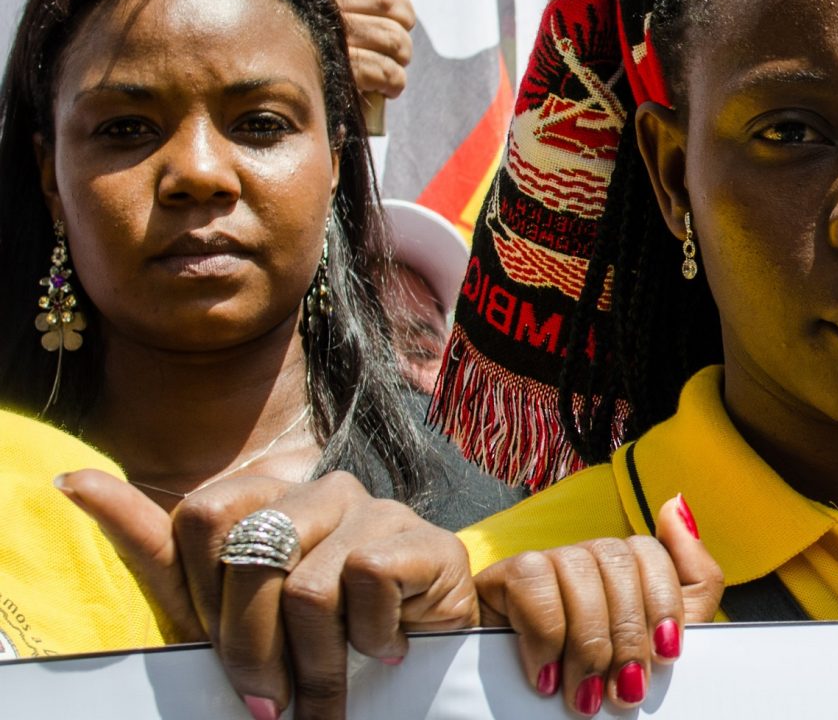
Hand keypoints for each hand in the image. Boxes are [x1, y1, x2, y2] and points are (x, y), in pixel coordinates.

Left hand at [61, 470, 473, 719]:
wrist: (408, 678)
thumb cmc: (304, 643)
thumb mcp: (213, 607)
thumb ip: (149, 543)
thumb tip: (71, 480)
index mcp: (271, 495)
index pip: (202, 517)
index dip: (206, 598)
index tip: (225, 647)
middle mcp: (324, 488)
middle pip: (250, 555)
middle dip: (252, 649)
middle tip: (273, 698)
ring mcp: (378, 509)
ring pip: (306, 585)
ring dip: (313, 664)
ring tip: (331, 690)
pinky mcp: (427, 539)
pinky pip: (367, 580)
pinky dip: (368, 637)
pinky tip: (384, 647)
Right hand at [316, 0, 415, 99]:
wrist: (294, 99)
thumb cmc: (329, 51)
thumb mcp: (339, 11)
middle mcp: (319, 9)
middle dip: (405, 18)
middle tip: (399, 31)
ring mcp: (329, 42)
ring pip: (394, 37)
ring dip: (402, 53)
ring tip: (393, 61)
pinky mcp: (339, 75)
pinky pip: (387, 71)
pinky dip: (395, 81)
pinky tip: (387, 85)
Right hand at [473, 495, 723, 715]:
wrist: (535, 719)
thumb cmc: (603, 688)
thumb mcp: (661, 644)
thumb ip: (693, 579)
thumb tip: (676, 505)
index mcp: (623, 572)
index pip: (650, 551)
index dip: (664, 601)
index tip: (666, 654)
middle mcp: (584, 560)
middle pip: (618, 559)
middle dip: (628, 634)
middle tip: (625, 690)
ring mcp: (544, 565)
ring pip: (579, 567)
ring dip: (588, 642)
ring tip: (586, 694)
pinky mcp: (501, 578)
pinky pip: (533, 578)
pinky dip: (546, 633)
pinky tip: (548, 674)